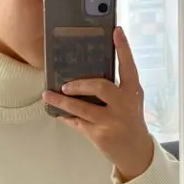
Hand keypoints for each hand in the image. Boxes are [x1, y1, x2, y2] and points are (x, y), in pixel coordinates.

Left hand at [43, 27, 154, 181]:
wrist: (135, 152)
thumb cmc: (129, 120)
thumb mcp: (129, 101)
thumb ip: (116, 86)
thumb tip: (86, 69)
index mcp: (133, 91)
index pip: (129, 66)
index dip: (123, 48)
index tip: (116, 30)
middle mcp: (124, 105)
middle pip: (100, 87)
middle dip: (80, 84)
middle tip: (66, 84)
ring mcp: (112, 122)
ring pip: (81, 108)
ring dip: (62, 101)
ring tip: (48, 95)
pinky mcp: (100, 135)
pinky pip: (77, 122)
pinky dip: (66, 116)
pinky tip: (57, 112)